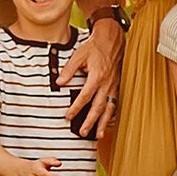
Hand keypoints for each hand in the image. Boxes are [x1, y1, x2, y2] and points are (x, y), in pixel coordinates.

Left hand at [60, 16, 122, 137]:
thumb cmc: (95, 47)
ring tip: (97, 135)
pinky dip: (110, 115)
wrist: (112, 40)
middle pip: (98, 107)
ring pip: (109, 108)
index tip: (68, 116)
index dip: (76, 108)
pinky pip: (114, 104)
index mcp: (97, 76)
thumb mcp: (79, 55)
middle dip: (90, 121)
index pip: (85, 96)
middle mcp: (107, 83)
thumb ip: (69, 70)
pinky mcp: (117, 86)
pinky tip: (106, 123)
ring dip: (103, 123)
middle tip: (82, 132)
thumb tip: (59, 83)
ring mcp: (114, 86)